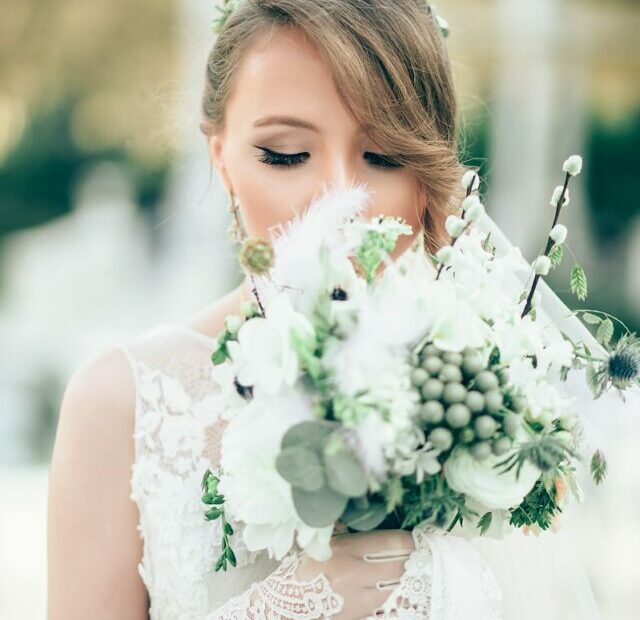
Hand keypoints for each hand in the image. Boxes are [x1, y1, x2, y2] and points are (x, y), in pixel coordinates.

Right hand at [295, 528, 414, 619]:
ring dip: (407, 576)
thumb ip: (351, 532)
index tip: (417, 536)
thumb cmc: (307, 567)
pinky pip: (387, 604)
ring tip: (416, 567)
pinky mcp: (360, 615)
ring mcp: (359, 599)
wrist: (289, 601)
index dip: (409, 539)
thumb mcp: (327, 542)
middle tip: (423, 550)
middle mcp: (355, 575)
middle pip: (399, 565)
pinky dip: (396, 594)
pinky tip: (401, 587)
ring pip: (396, 586)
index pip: (390, 543)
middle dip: (413, 557)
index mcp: (346, 550)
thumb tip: (377, 521)